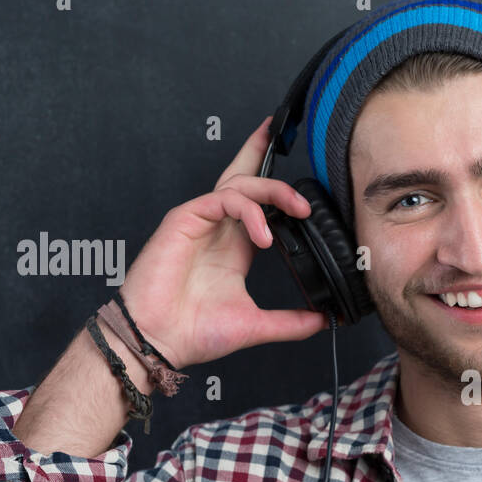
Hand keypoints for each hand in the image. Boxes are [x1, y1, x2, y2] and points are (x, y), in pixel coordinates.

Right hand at [115, 116, 329, 369]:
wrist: (158, 341)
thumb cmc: (192, 332)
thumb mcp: (255, 325)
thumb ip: (291, 322)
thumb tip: (323, 321)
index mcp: (235, 248)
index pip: (259, 206)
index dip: (279, 189)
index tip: (306, 188)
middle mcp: (219, 230)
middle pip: (242, 177)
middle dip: (262, 151)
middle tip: (289, 141)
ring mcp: (202, 222)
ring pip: (240, 184)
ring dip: (274, 190)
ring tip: (299, 209)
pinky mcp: (185, 219)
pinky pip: (223, 199)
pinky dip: (250, 211)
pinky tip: (264, 237)